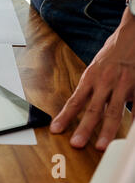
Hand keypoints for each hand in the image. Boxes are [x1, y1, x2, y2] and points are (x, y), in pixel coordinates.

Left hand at [50, 10, 134, 150]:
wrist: (131, 36)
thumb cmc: (112, 53)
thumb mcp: (95, 68)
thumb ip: (92, 88)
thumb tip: (85, 107)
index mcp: (90, 78)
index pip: (74, 101)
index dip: (65, 116)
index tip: (56, 129)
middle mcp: (105, 82)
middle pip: (93, 110)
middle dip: (84, 129)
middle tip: (76, 143)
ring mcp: (123, 85)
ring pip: (114, 112)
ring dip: (107, 131)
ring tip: (101, 145)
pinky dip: (133, 121)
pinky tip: (129, 135)